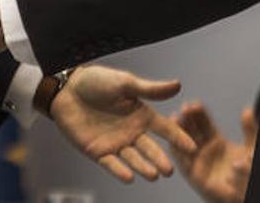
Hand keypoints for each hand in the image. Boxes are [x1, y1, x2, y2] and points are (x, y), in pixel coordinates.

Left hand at [51, 65, 196, 183]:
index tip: (193, 148)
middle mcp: (132, 132)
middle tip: (170, 171)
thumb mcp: (125, 83)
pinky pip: (111, 164)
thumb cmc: (96, 81)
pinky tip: (129, 177)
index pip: (164, 129)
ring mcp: (115, 143)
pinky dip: (120, 171)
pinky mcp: (98, 152)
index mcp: (141, 115)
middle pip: (150, 149)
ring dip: (143, 167)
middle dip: (160, 160)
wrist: (66, 89)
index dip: (178, 138)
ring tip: (153, 175)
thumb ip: (150, 89)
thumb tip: (178, 85)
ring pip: (133, 159)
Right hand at [171, 102, 257, 202]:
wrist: (250, 194)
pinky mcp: (195, 177)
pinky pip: (183, 163)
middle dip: (186, 119)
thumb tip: (246, 110)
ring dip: (178, 132)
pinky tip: (172, 140)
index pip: (204, 123)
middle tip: (183, 109)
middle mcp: (205, 150)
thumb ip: (249, 129)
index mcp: (217, 142)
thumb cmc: (252, 174)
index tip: (194, 103)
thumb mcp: (252, 147)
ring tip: (175, 120)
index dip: (198, 113)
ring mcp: (199, 163)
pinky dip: (177, 151)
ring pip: (184, 144)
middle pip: (192, 131)